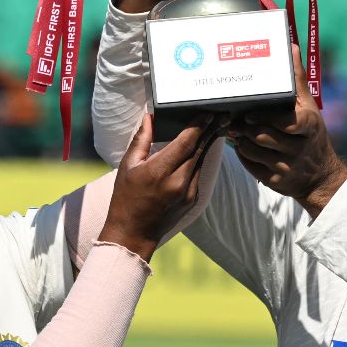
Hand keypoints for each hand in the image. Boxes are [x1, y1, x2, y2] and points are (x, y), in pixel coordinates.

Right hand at [101, 113, 225, 261]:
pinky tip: (203, 149)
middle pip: (199, 150)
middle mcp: (178, 182)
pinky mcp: (193, 200)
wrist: (133, 234)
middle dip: (210, 130)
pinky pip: (199, 174)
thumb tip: (149, 117)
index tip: (209, 112)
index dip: (199, 125)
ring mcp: (188, 193)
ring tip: (215, 126)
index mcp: (159, 172)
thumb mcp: (128, 166)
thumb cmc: (125, 198)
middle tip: (221, 114)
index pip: (186, 142)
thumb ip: (141, 140)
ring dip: (208, 144)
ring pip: (201, 161)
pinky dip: (200, 160)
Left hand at [228, 47, 346, 214]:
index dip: (267, 120)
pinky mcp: (277, 182)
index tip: (250, 115)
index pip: (288, 123)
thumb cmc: (311, 135)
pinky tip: (242, 146)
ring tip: (237, 131)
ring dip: (241, 140)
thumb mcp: (309, 108)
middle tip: (235, 120)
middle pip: (262, 136)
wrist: (320, 176)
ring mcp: (288, 167)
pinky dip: (243, 155)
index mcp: (309, 127)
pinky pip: (250, 166)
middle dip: (245, 128)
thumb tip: (291, 46)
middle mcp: (300, 148)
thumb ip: (297, 79)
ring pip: (252, 150)